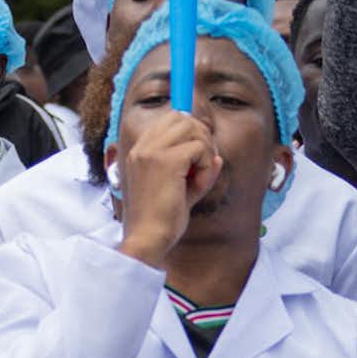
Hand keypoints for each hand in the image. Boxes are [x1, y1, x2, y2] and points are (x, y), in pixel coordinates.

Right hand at [112, 115, 219, 265]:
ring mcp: (152, 152)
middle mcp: (142, 147)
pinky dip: (207, 167)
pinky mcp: (166, 161)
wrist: (147, 239)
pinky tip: (199, 185)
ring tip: (200, 178)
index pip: (169, 119)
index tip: (201, 151)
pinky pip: (200, 148)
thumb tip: (217, 157)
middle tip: (204, 165)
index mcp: (139, 152)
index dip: (191, 130)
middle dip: (201, 137)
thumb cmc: (160, 220)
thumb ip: (196, 171)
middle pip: (183, 118)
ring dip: (206, 152)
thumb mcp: (180, 189)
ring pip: (193, 129)